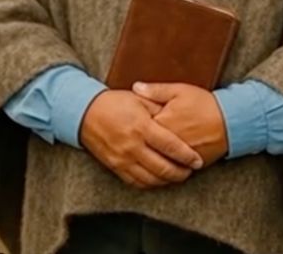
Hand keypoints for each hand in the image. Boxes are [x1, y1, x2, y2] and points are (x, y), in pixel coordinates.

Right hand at [79, 90, 202, 188]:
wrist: (84, 113)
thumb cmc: (114, 103)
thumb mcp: (139, 99)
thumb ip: (160, 107)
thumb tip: (180, 115)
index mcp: (141, 127)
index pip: (170, 146)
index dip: (187, 156)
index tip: (198, 161)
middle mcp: (132, 146)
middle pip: (163, 168)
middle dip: (181, 173)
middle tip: (191, 171)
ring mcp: (122, 159)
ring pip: (151, 179)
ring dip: (167, 180)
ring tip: (178, 176)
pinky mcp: (115, 167)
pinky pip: (136, 182)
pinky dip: (151, 184)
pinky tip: (159, 179)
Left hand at [133, 82, 228, 167]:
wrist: (231, 122)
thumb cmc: (205, 105)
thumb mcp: (180, 91)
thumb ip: (155, 90)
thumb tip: (135, 87)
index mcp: (162, 123)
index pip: (138, 127)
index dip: (131, 125)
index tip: (125, 123)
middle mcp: (167, 143)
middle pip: (143, 147)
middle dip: (136, 145)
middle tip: (127, 141)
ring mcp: (177, 157)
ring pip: (155, 163)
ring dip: (146, 161)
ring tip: (137, 157)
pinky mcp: (187, 166)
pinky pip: (168, 171)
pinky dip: (161, 170)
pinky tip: (154, 167)